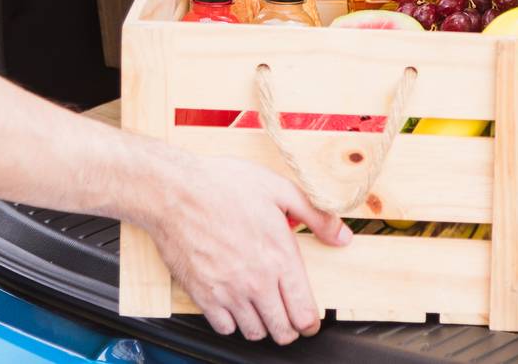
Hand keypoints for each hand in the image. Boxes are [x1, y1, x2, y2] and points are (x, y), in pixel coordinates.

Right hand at [144, 149, 350, 343]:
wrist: (174, 191)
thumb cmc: (224, 184)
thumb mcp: (280, 189)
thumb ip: (316, 216)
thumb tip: (343, 236)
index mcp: (280, 256)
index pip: (304, 312)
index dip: (311, 322)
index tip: (310, 320)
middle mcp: (256, 281)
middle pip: (282, 330)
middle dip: (290, 328)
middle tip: (288, 318)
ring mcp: (228, 291)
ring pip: (254, 332)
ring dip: (262, 326)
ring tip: (263, 310)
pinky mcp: (203, 295)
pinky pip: (224, 327)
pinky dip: (233, 323)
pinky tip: (235, 305)